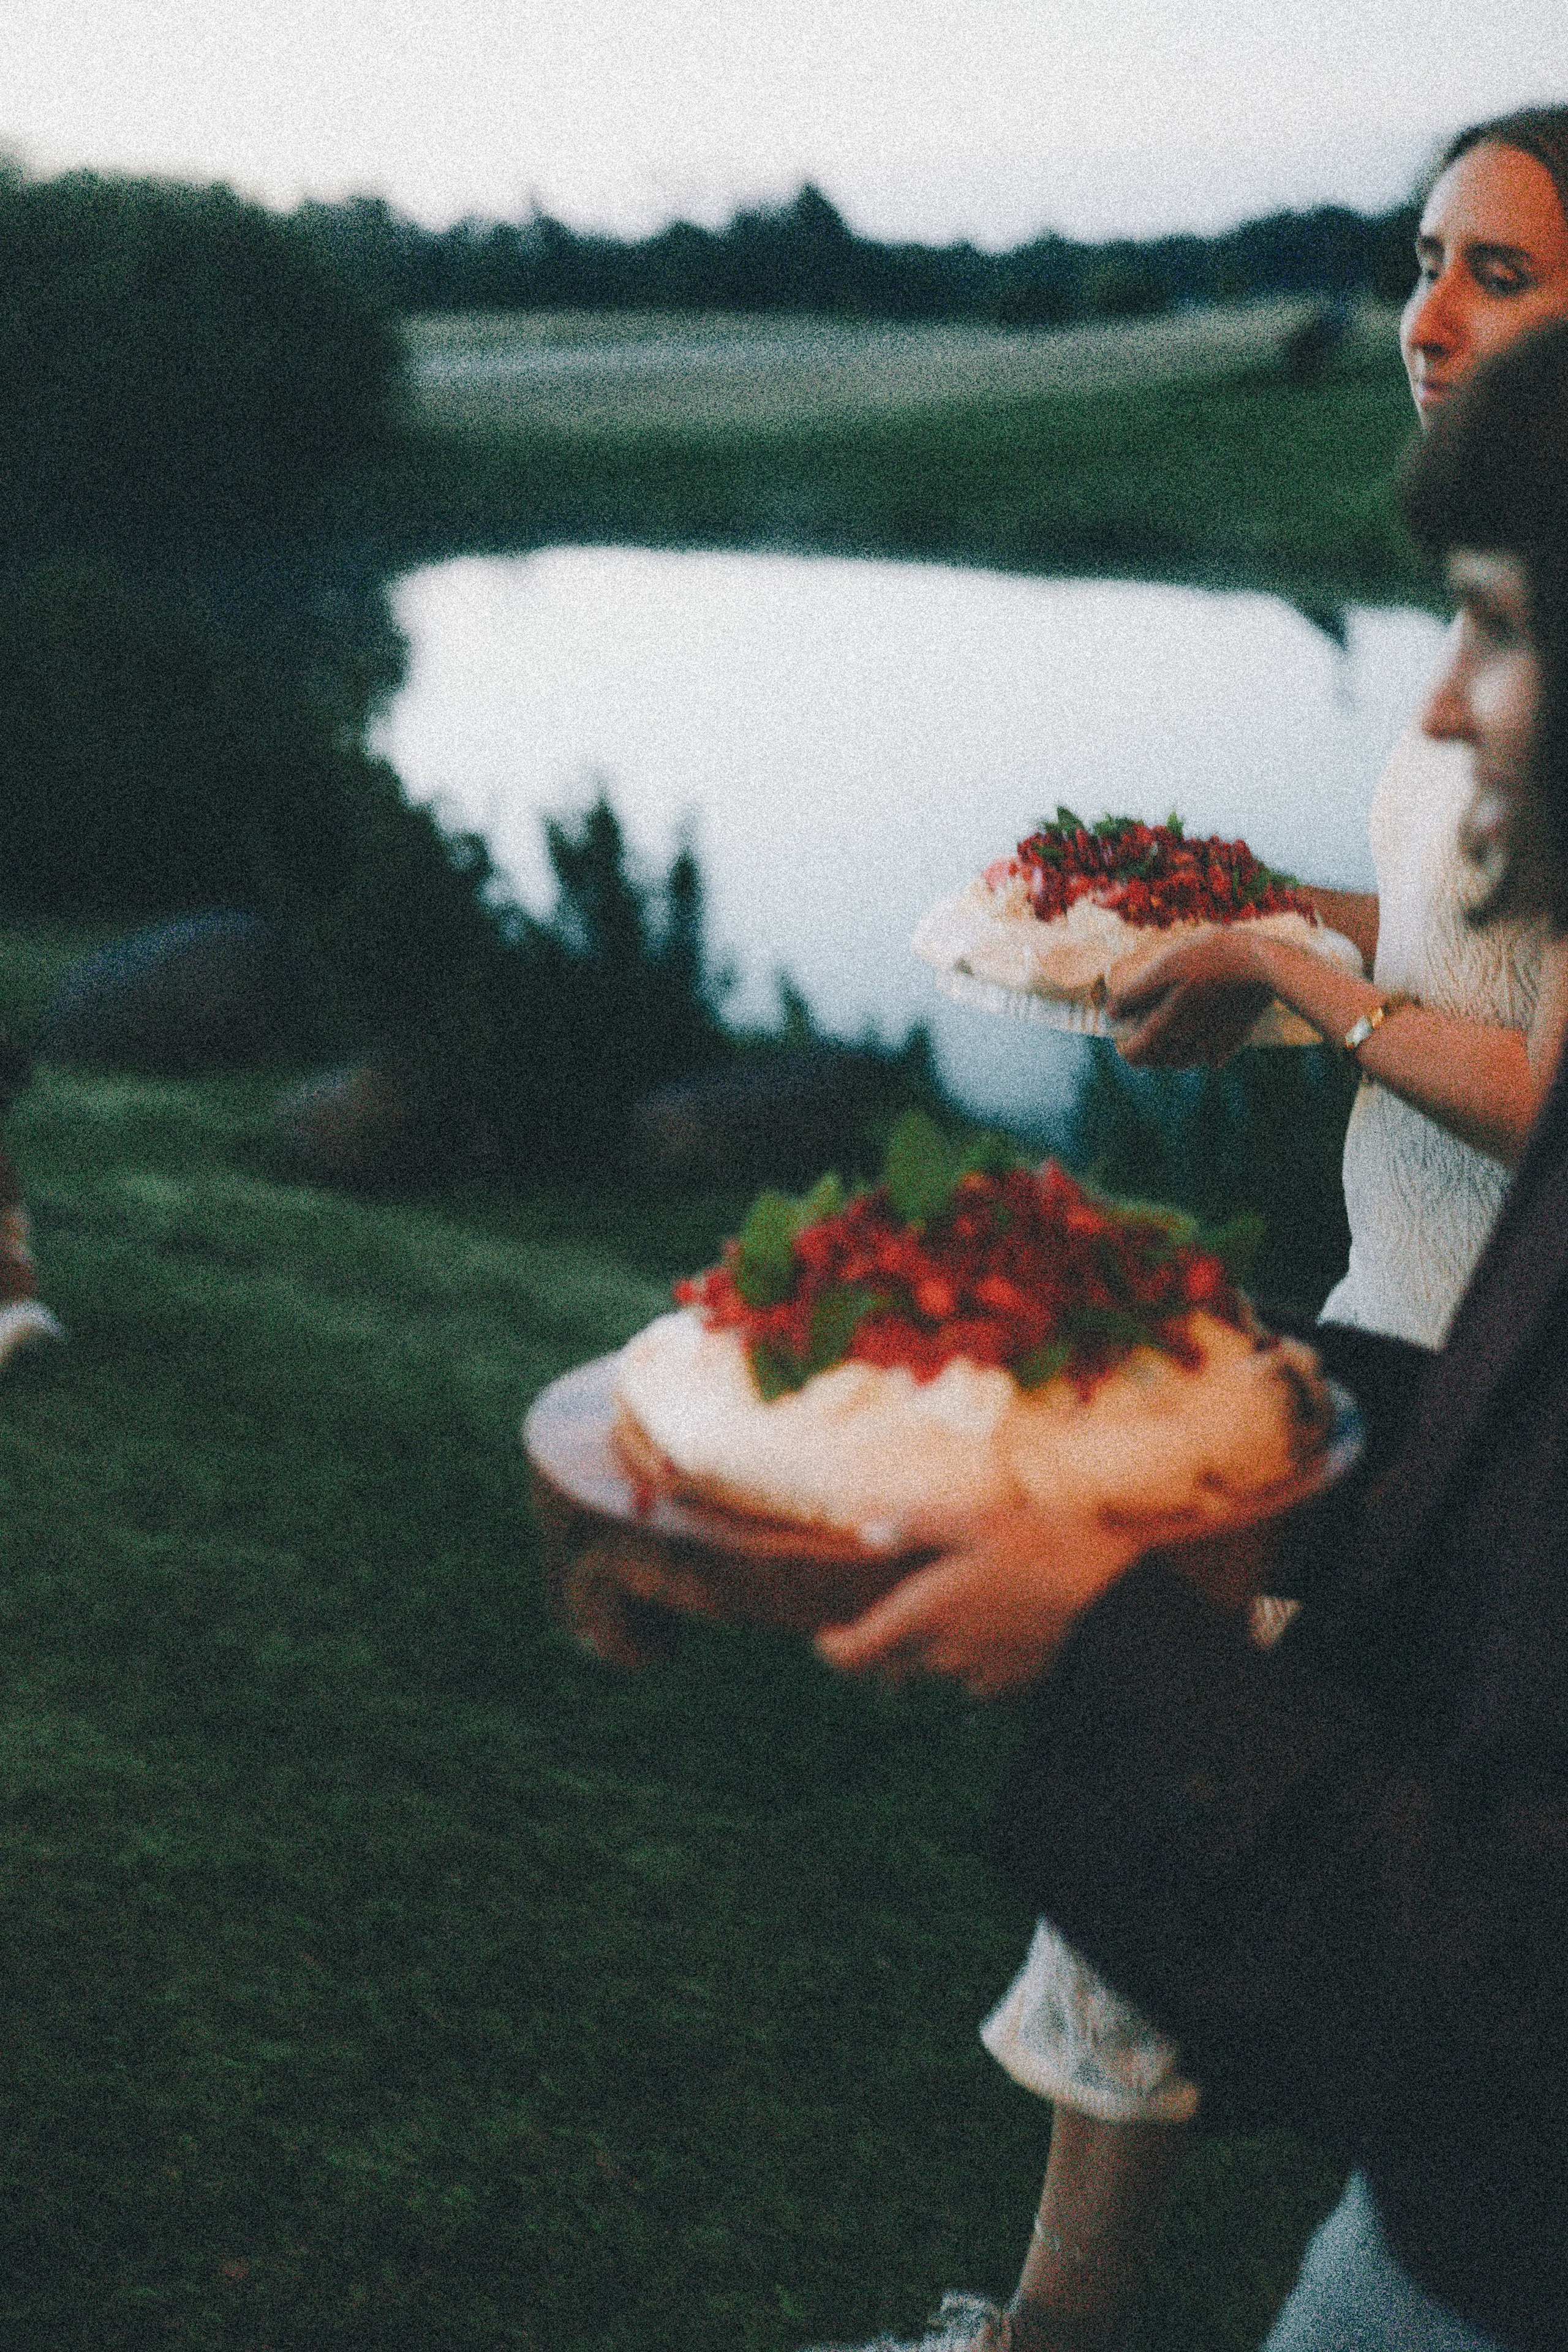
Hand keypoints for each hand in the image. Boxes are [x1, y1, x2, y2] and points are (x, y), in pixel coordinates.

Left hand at [814, 1505, 1146, 1696]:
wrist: (1124, 1615)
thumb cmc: (1052, 1556)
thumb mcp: (984, 1523)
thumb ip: (920, 1526)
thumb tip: (866, 1529)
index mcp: (926, 1616)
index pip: (856, 1656)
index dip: (833, 1651)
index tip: (824, 1638)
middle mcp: (946, 1659)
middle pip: (896, 1665)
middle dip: (888, 1644)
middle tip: (897, 1611)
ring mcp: (982, 1681)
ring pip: (939, 1672)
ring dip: (938, 1649)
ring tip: (963, 1609)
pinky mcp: (1017, 1692)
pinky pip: (980, 1682)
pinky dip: (979, 1658)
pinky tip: (1005, 1626)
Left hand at [1107, 933, 1273, 1066]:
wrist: (1262, 964)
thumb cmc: (1209, 959)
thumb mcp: (1165, 967)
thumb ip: (1135, 992)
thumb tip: (1111, 1012)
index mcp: (1167, 1028)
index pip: (1135, 1056)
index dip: (1125, 1049)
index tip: (1123, 1037)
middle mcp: (1188, 1045)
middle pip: (1157, 1062)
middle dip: (1147, 1052)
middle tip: (1145, 1032)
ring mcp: (1214, 1046)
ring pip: (1183, 1063)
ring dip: (1171, 1053)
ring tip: (1170, 1033)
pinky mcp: (1235, 1041)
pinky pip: (1211, 1057)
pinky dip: (1202, 1051)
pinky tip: (1204, 1032)